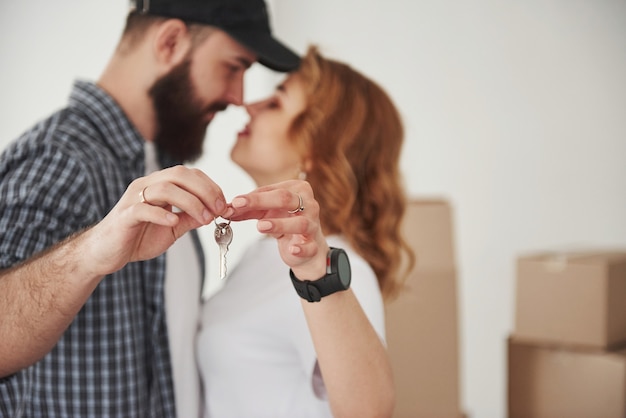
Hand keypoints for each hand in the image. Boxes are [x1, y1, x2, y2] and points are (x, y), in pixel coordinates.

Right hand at [84, 166, 230, 276]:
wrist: (106, 253)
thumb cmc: (138, 238)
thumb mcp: (173, 228)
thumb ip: (192, 218)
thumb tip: (216, 213)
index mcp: (159, 185)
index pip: (189, 174)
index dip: (210, 186)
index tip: (223, 203)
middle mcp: (146, 186)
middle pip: (179, 175)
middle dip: (204, 190)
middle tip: (218, 209)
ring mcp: (134, 199)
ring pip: (164, 189)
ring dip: (190, 203)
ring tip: (204, 219)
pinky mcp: (125, 216)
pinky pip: (143, 208)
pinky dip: (161, 214)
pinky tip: (174, 223)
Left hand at [229, 180, 328, 279]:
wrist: (305, 245)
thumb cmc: (285, 222)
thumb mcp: (266, 212)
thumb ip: (248, 209)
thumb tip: (227, 208)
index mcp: (297, 190)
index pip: (273, 190)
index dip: (252, 196)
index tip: (234, 202)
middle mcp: (309, 205)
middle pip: (286, 199)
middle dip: (261, 202)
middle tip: (240, 206)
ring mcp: (313, 225)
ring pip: (299, 223)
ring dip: (279, 224)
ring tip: (261, 226)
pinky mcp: (313, 246)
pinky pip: (309, 247)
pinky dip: (301, 248)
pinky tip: (292, 249)